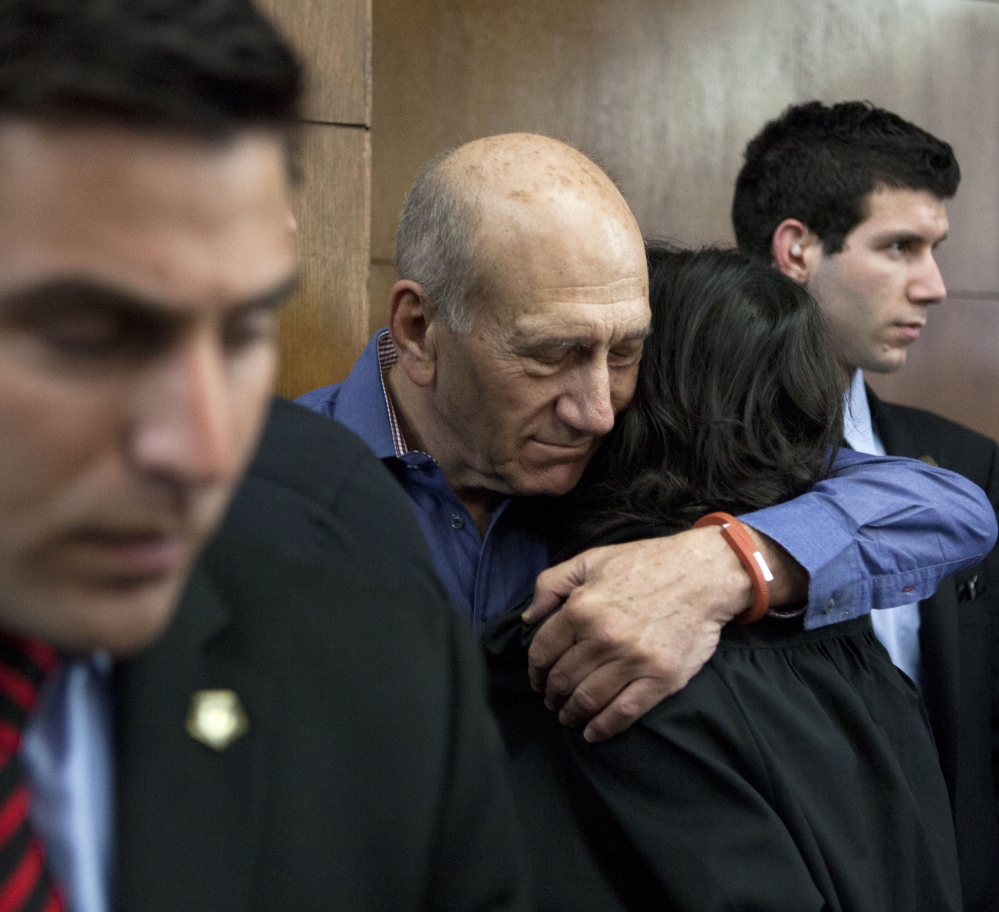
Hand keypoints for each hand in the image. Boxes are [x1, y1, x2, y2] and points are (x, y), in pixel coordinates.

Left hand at [523, 526, 801, 740]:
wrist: (704, 574)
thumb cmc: (645, 563)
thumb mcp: (592, 559)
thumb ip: (551, 583)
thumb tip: (528, 618)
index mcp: (580, 608)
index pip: (543, 651)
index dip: (535, 670)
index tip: (536, 679)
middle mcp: (602, 638)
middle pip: (563, 679)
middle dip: (551, 695)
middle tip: (551, 701)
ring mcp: (633, 661)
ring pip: (588, 700)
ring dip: (571, 713)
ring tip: (568, 716)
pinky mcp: (661, 679)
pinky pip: (623, 713)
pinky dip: (603, 728)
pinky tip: (593, 733)